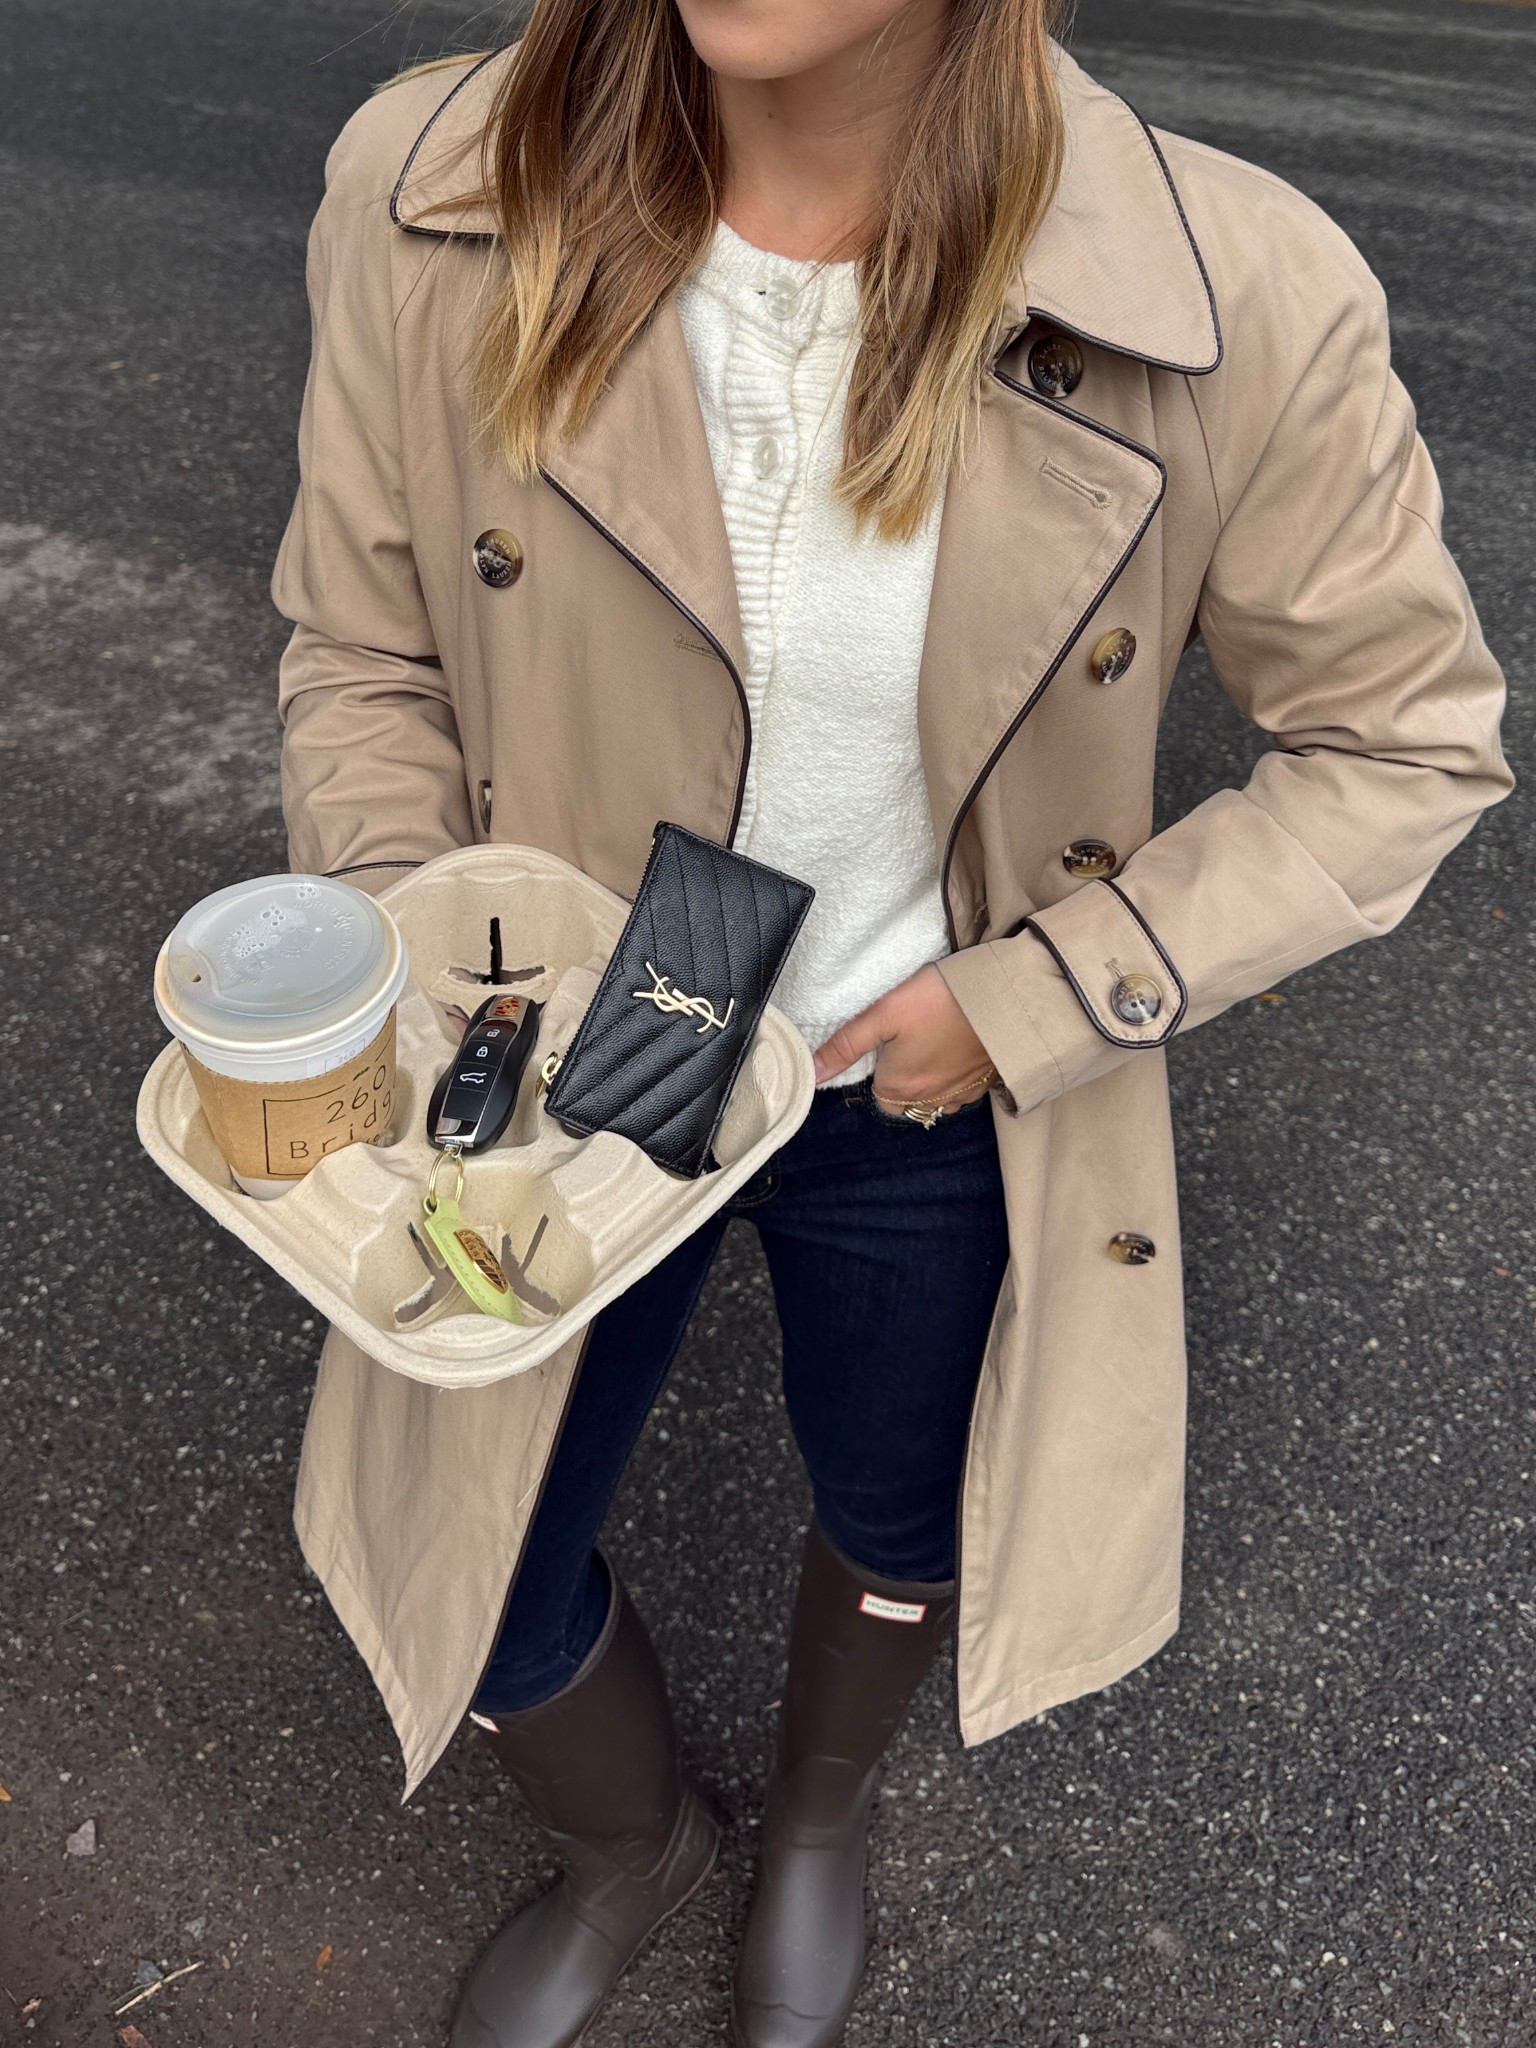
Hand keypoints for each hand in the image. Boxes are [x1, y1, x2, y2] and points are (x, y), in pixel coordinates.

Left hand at [811, 963, 993, 1102]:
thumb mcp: (883, 1013)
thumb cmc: (939, 1001)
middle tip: (910, 1044)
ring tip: (934, 1047)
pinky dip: (958, 1079)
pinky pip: (964, 1092)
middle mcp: (930, 1100)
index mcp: (900, 1087)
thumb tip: (811, 1073)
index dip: (880, 1069)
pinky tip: (959, 1052)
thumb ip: (846, 1045)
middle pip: (906, 1104)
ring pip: (936, 1101)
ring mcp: (961, 1094)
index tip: (888, 1043)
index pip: (878, 1094)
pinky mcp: (986, 1083)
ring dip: (931, 1084)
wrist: (1006, 997)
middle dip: (903, 1083)